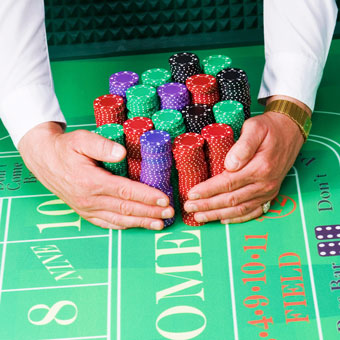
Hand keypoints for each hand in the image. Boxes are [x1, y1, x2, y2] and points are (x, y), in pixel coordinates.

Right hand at [18, 122, 173, 229]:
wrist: (43, 159)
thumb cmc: (65, 148)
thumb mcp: (81, 139)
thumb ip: (102, 146)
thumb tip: (122, 153)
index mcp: (91, 181)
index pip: (126, 191)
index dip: (147, 196)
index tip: (164, 199)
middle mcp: (89, 199)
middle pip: (126, 208)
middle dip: (150, 211)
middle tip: (170, 213)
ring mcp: (86, 208)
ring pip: (119, 219)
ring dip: (141, 222)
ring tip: (160, 224)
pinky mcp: (84, 212)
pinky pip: (106, 223)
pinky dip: (123, 226)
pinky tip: (136, 226)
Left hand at [184, 96, 307, 223]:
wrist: (291, 131)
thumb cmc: (270, 128)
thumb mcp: (255, 128)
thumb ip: (243, 146)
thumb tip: (229, 164)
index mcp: (260, 167)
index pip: (227, 183)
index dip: (208, 190)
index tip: (192, 194)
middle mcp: (265, 183)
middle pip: (231, 199)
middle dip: (207, 205)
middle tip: (189, 208)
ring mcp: (268, 191)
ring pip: (240, 209)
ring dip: (218, 215)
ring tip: (200, 217)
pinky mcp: (270, 193)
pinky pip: (253, 211)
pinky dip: (238, 218)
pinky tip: (223, 220)